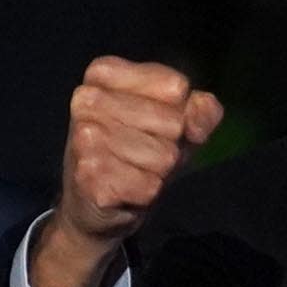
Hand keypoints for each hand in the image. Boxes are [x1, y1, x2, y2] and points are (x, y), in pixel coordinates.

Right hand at [36, 57, 226, 286]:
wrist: (91, 212)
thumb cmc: (135, 159)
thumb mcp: (175, 130)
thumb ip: (199, 113)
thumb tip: (203, 111)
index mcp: (102, 74)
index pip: (177, 88)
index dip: (181, 118)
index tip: (154, 130)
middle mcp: (84, 100)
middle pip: (173, 126)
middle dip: (169, 151)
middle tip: (141, 161)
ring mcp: (83, 139)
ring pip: (165, 159)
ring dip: (157, 178)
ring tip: (132, 178)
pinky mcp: (87, 178)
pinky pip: (149, 187)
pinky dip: (145, 198)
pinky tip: (122, 197)